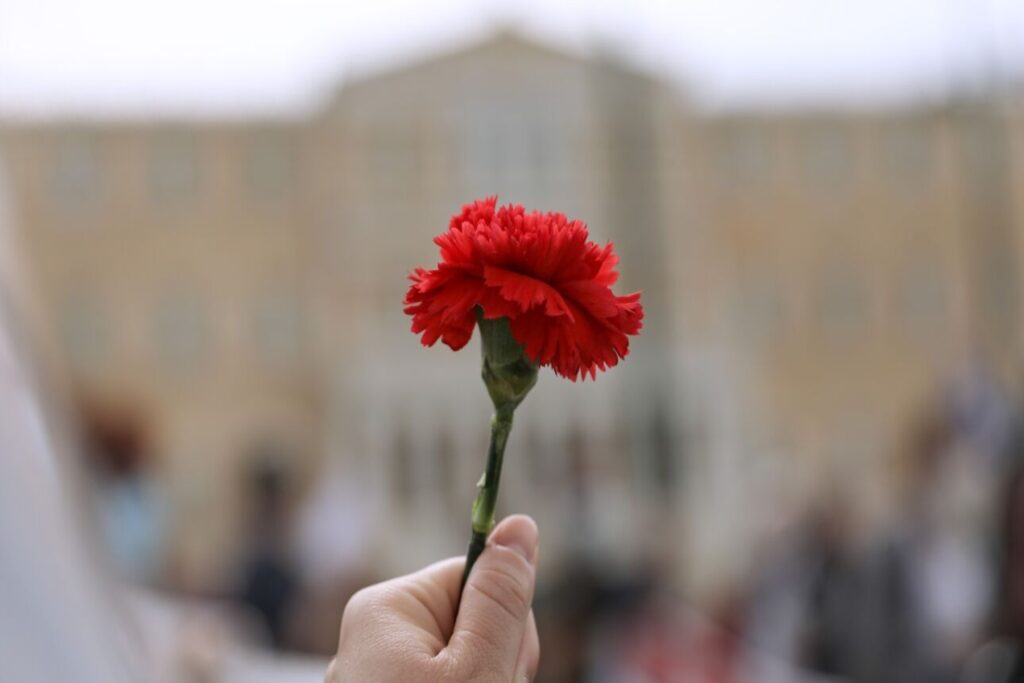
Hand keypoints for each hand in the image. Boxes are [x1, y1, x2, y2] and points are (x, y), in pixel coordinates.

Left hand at [326, 515, 539, 681]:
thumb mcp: (476, 667)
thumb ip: (500, 599)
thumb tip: (520, 525)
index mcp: (385, 608)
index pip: (477, 579)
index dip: (503, 621)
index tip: (501, 663)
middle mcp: (369, 635)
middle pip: (469, 622)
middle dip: (490, 658)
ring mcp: (371, 676)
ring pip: (458, 660)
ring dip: (478, 680)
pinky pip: (435, 680)